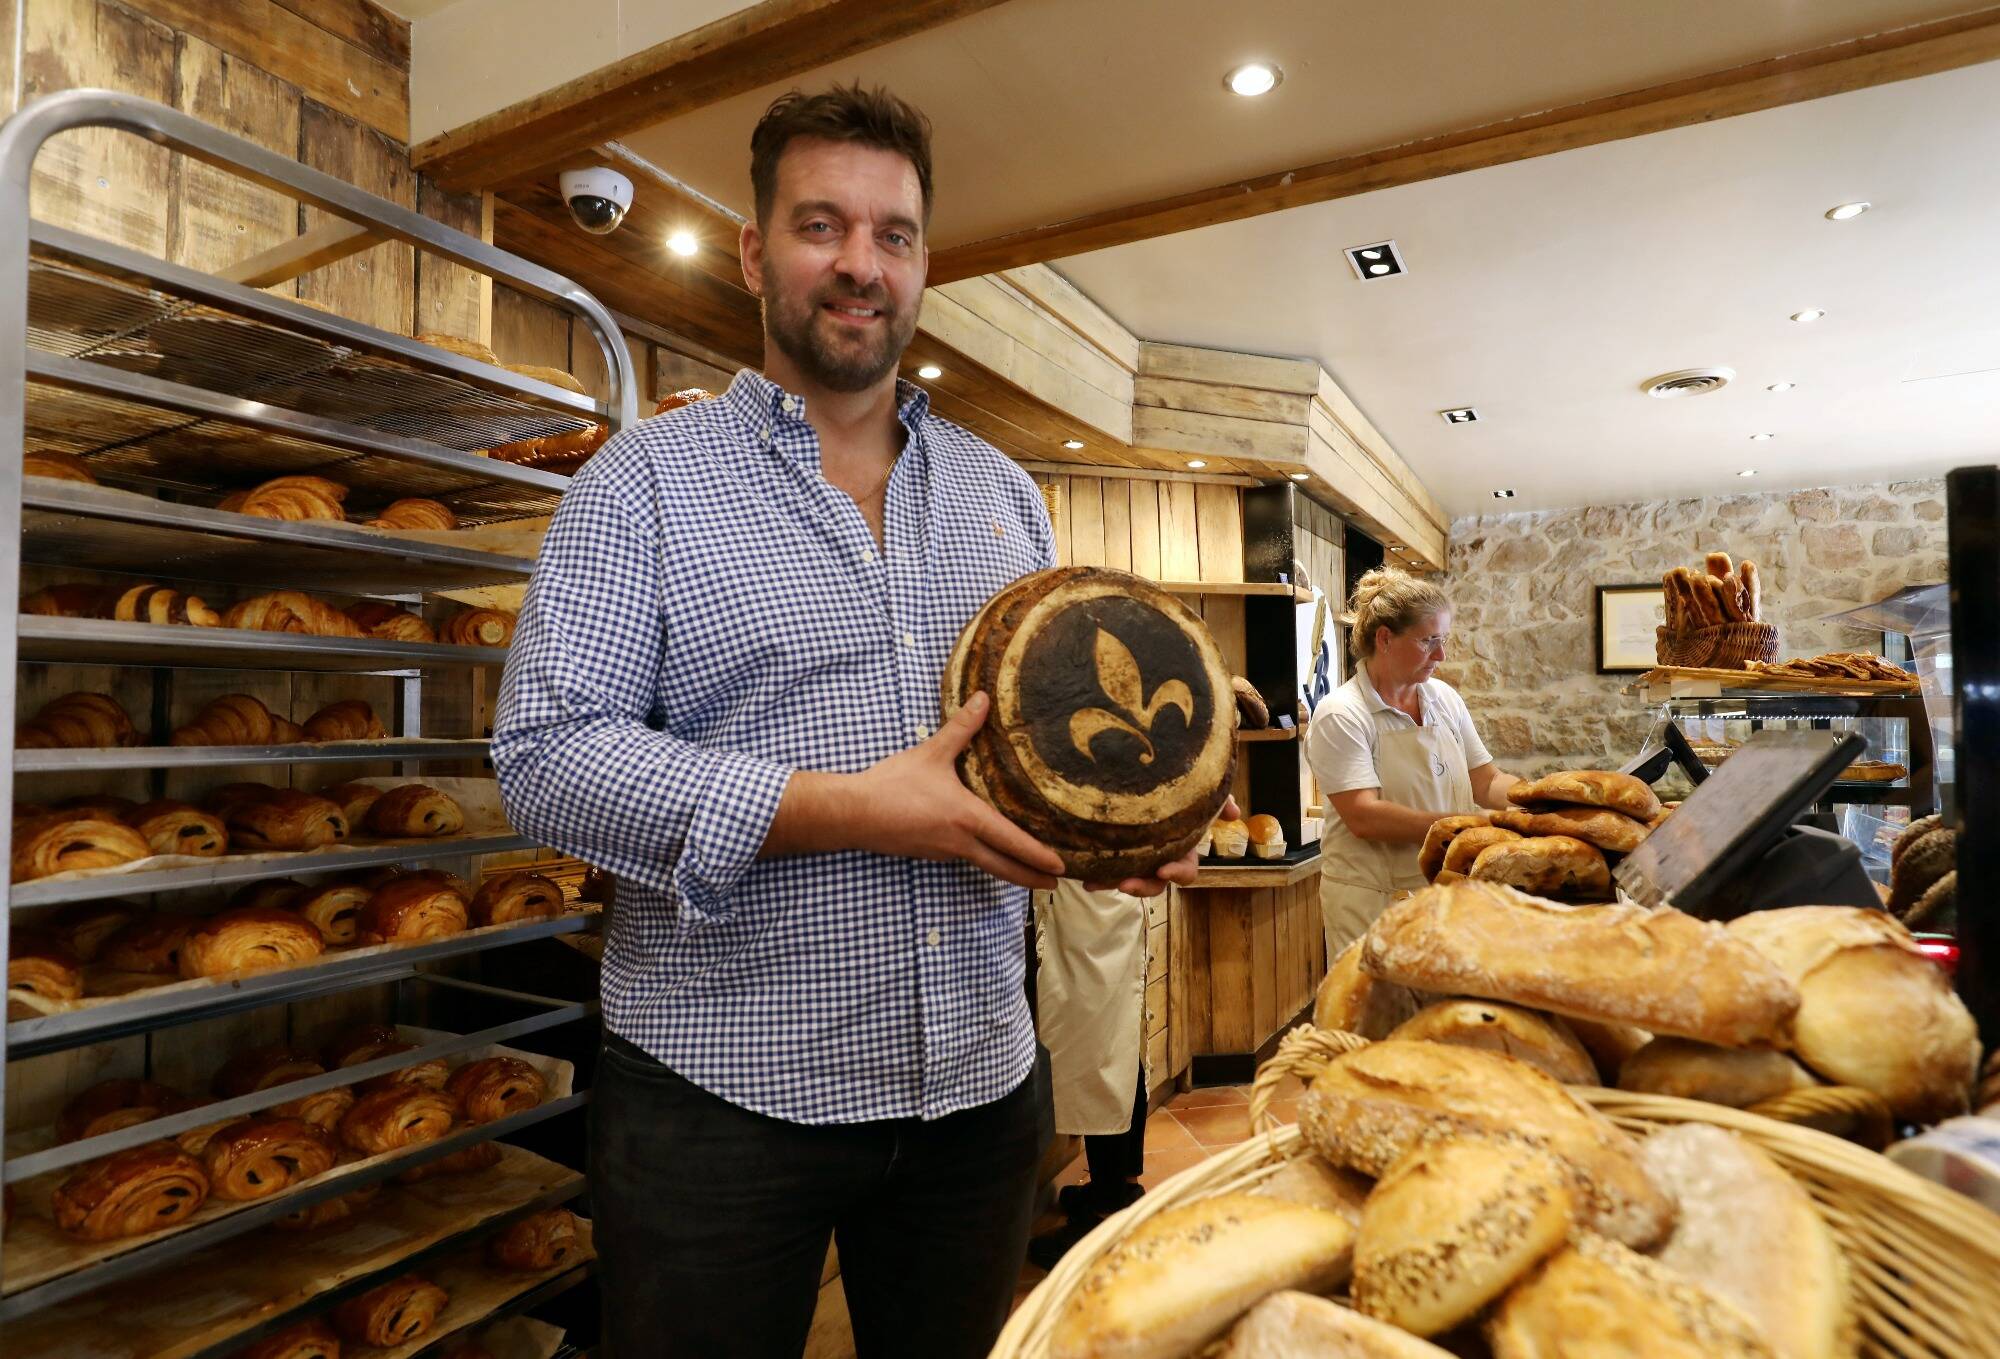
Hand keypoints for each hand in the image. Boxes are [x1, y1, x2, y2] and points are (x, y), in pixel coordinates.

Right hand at [850, 692, 1064, 889]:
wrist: (854, 813)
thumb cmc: (893, 785)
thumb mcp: (932, 753)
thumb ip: (961, 728)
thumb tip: (983, 698)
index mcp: (968, 819)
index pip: (1013, 843)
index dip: (1039, 857)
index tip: (1060, 868)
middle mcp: (960, 842)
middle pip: (1003, 867)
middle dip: (1030, 877)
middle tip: (1054, 884)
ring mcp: (943, 852)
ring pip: (983, 863)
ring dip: (1007, 869)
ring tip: (1026, 867)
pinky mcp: (927, 853)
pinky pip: (962, 857)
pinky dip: (981, 857)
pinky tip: (981, 847)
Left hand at [1085, 796, 1238, 897]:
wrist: (1142, 776)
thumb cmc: (1179, 794)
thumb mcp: (1202, 795)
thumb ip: (1220, 802)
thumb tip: (1235, 813)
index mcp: (1182, 850)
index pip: (1186, 871)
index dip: (1177, 873)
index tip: (1163, 870)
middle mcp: (1159, 859)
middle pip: (1154, 884)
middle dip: (1141, 887)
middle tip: (1125, 885)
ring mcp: (1136, 858)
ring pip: (1126, 878)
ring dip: (1111, 883)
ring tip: (1094, 883)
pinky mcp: (1115, 853)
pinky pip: (1105, 867)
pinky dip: (1095, 871)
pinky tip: (1082, 874)